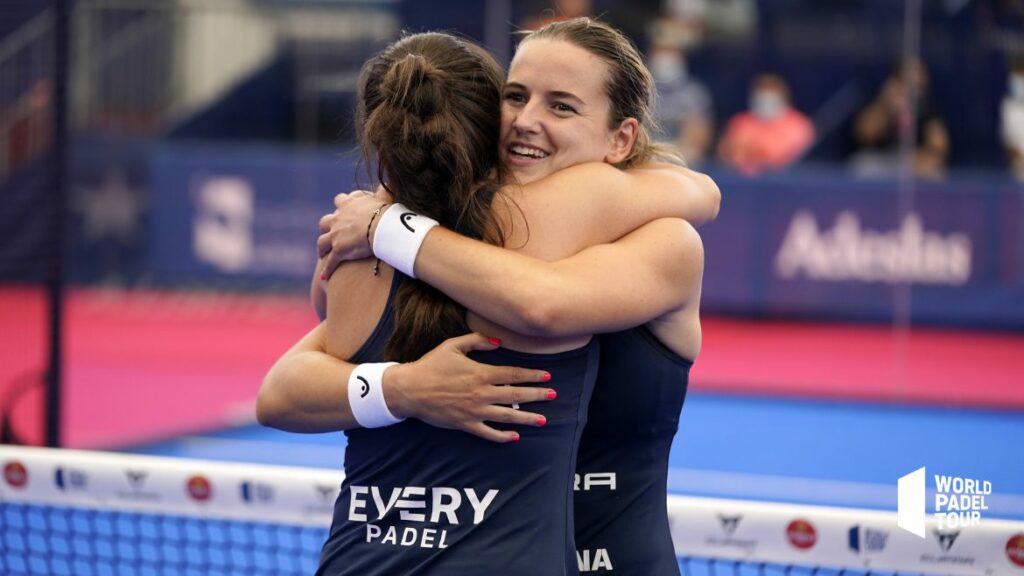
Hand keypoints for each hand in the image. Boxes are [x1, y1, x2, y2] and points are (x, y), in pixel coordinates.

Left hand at [316, 190, 391, 279]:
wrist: (382, 225)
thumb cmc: (386, 211)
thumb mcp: (383, 196)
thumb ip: (381, 191)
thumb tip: (385, 185)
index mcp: (349, 203)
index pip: (340, 200)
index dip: (342, 206)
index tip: (344, 210)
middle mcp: (338, 218)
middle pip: (325, 222)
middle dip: (327, 228)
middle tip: (331, 234)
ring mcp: (337, 235)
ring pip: (322, 242)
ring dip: (322, 249)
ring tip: (322, 255)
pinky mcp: (339, 251)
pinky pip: (330, 262)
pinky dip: (327, 269)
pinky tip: (325, 277)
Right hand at [384, 333, 555, 442]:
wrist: (410, 389)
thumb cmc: (431, 365)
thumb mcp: (453, 345)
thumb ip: (477, 341)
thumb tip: (498, 341)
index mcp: (481, 373)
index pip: (514, 374)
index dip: (532, 375)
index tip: (547, 376)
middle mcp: (481, 393)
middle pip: (516, 396)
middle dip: (537, 395)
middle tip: (553, 395)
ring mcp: (475, 411)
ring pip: (507, 416)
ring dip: (527, 418)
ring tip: (543, 419)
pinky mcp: (466, 424)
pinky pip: (488, 433)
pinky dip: (503, 436)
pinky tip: (515, 437)